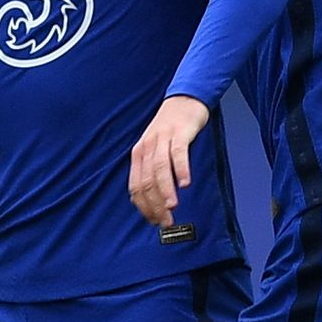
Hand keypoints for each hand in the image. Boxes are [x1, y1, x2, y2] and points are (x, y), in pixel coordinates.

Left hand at [128, 96, 209, 226]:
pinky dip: (181, 169)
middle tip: (166, 221)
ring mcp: (162, 139)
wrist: (183, 100)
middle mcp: (146, 147)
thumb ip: (153, 171)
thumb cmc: (170, 130)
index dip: (144, 206)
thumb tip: (155, 199)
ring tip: (172, 207)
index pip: (136, 185)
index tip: (154, 221)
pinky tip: (186, 183)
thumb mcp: (156, 150)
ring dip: (165, 190)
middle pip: (147, 180)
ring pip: (160, 169)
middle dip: (155, 204)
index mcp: (139, 154)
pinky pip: (178, 153)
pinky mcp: (179, 133)